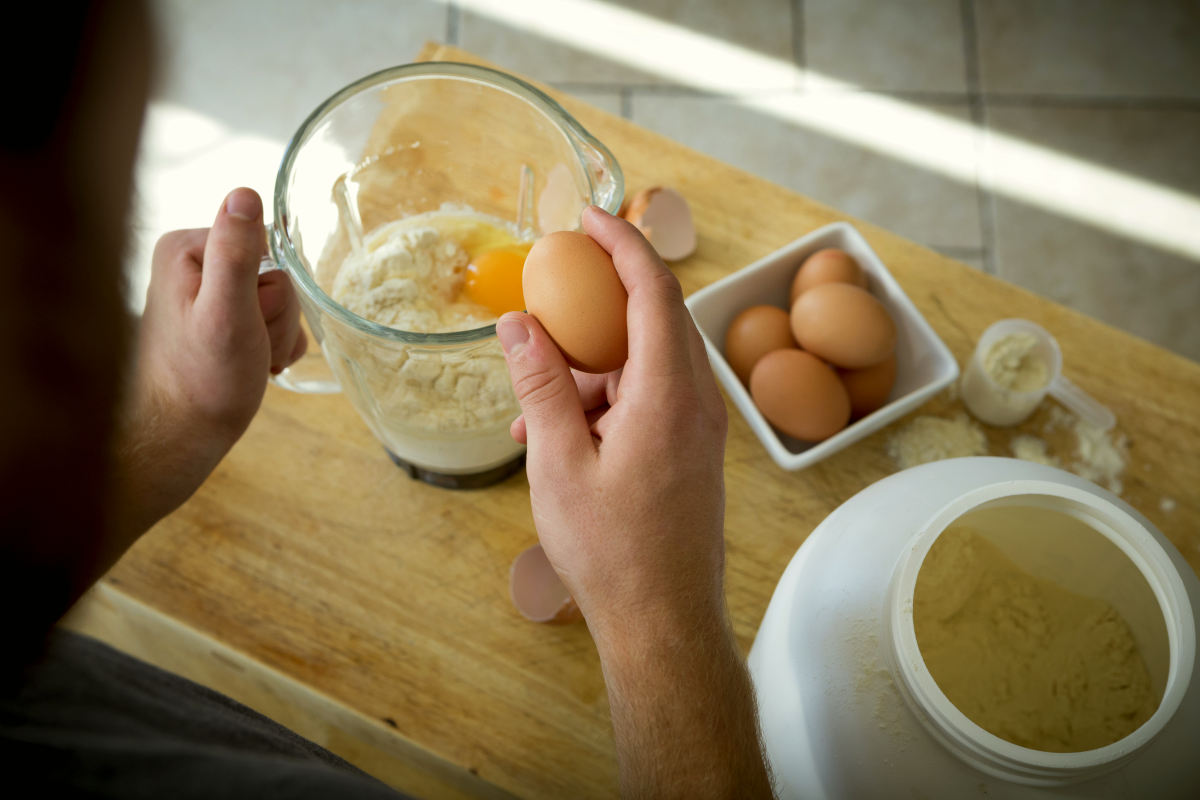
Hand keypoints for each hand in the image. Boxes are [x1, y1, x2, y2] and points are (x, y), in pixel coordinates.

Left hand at [112, 188, 304, 546]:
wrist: (185, 435)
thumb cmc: (203, 380)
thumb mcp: (227, 311)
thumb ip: (236, 253)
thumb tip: (245, 193)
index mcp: (187, 248)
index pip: (267, 245)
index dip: (272, 289)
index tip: (250, 320)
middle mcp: (194, 264)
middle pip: (276, 274)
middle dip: (275, 317)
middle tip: (249, 346)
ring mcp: (209, 293)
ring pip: (282, 301)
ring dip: (277, 336)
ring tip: (249, 360)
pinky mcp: (223, 319)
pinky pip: (275, 321)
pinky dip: (274, 347)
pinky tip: (253, 365)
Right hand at [499, 207, 772, 797]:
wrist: (664, 623)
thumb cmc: (612, 551)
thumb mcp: (558, 462)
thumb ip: (539, 386)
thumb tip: (518, 324)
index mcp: (669, 393)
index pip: (654, 290)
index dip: (623, 243)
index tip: (589, 215)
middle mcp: (697, 402)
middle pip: (652, 321)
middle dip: (599, 300)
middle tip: (551, 290)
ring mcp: (698, 429)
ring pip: (643, 366)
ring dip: (589, 370)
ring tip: (530, 407)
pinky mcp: (690, 453)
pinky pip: (647, 402)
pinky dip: (603, 403)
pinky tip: (552, 437)